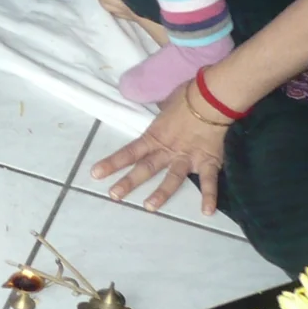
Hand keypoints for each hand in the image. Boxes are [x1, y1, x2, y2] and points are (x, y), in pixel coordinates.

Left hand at [88, 90, 227, 214]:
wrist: (211, 97)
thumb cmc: (186, 96)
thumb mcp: (164, 105)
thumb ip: (159, 114)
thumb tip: (158, 110)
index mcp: (155, 136)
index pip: (129, 151)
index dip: (112, 163)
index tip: (96, 174)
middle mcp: (168, 150)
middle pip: (145, 168)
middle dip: (129, 182)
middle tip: (114, 195)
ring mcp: (187, 157)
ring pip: (172, 178)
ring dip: (161, 193)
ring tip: (149, 207)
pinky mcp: (207, 161)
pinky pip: (209, 181)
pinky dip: (209, 196)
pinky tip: (207, 212)